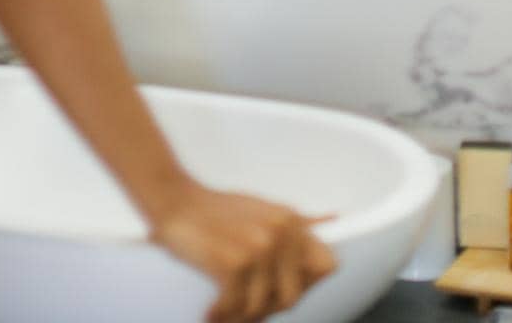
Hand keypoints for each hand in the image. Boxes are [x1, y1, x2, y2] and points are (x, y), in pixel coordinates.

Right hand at [149, 178, 336, 322]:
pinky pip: (237, 307)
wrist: (175, 200)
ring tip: (223, 310)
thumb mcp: (263, 209)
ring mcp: (259, 248)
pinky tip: (209, 311)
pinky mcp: (235, 263)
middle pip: (294, 296)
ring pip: (264, 307)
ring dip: (240, 316)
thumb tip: (336, 218)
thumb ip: (298, 222)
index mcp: (291, 220)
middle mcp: (280, 233)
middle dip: (268, 307)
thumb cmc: (217, 210)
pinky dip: (221, 315)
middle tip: (243, 307)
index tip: (280, 288)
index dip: (308, 283)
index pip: (327, 266)